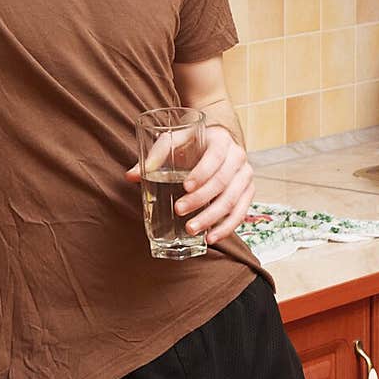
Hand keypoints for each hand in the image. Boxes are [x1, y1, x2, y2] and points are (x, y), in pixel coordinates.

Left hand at [126, 123, 253, 245]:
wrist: (217, 140)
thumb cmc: (192, 142)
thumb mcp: (174, 140)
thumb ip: (155, 156)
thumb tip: (131, 176)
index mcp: (221, 140)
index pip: (215, 157)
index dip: (202, 173)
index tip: (185, 187)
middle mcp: (238, 157)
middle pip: (223, 182)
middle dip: (201, 200)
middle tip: (179, 211)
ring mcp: (245, 176)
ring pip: (233, 201)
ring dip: (212, 218)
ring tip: (191, 230)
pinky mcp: (247, 192)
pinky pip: (241, 213)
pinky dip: (227, 227)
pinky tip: (210, 238)